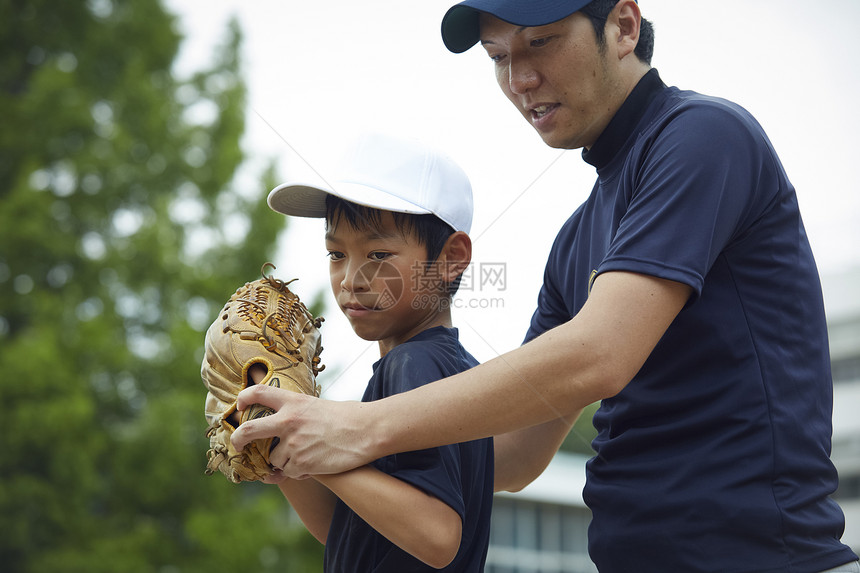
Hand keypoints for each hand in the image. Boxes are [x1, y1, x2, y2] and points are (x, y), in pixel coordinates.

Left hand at [230, 384, 374, 478]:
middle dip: (238, 440)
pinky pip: (289, 472)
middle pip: (248, 430)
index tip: (239, 405)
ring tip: (306, 455)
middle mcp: (288, 421)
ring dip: (284, 461)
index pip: (259, 393)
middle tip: (238, 446)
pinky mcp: (301, 463)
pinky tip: (314, 464)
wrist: (367, 431)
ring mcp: (293, 444)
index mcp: (293, 402)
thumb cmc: (348, 417)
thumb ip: (296, 414)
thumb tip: (280, 427)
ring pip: (273, 459)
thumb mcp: (317, 406)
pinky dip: (298, 472)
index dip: (244, 398)